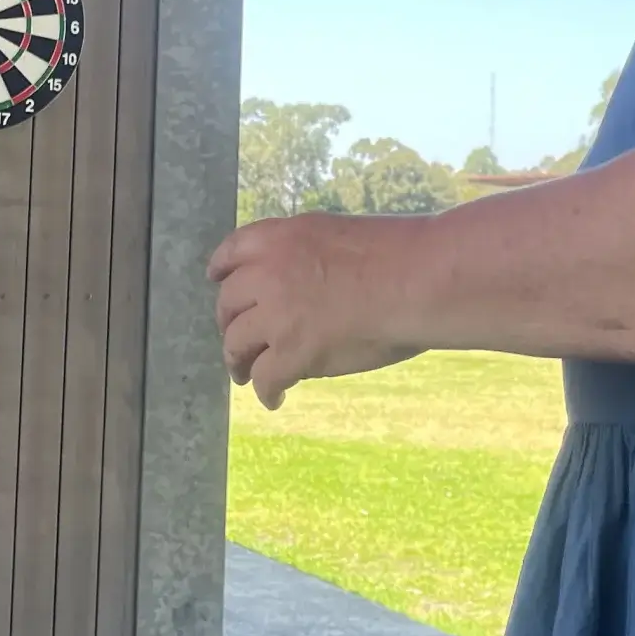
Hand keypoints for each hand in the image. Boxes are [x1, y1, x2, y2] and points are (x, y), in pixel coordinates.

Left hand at [209, 214, 426, 407]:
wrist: (418, 279)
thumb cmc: (400, 255)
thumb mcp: (338, 236)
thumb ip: (308, 256)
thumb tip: (304, 284)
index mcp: (282, 237)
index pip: (233, 251)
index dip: (222, 270)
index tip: (217, 280)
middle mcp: (268, 272)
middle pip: (228, 302)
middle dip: (228, 323)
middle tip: (237, 339)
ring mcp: (277, 315)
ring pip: (236, 343)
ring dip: (237, 361)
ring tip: (244, 375)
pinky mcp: (292, 353)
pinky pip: (265, 378)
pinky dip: (266, 392)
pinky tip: (274, 399)